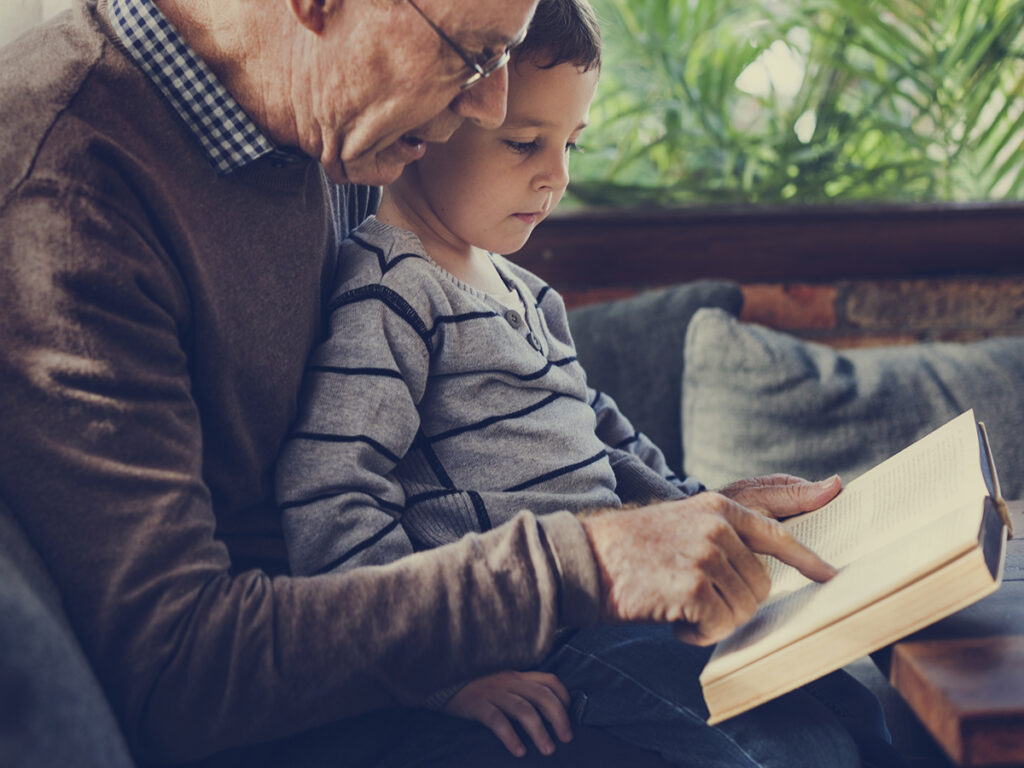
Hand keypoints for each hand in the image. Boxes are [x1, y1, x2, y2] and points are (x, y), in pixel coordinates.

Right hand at [442, 670, 572, 756]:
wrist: (439, 682)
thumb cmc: (475, 689)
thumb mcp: (500, 684)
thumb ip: (519, 692)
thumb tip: (544, 715)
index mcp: (517, 676)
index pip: (549, 680)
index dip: (564, 697)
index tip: (570, 715)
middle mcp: (508, 681)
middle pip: (541, 695)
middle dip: (558, 717)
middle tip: (566, 739)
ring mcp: (492, 692)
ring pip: (523, 709)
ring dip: (539, 730)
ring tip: (548, 750)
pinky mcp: (477, 705)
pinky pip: (497, 720)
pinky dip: (510, 736)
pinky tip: (519, 751)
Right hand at [579, 481, 839, 645]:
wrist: (584, 559)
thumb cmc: (632, 548)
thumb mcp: (682, 521)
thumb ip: (725, 531)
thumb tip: (768, 561)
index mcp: (718, 506)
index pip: (777, 533)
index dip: (807, 559)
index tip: (829, 576)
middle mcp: (717, 527)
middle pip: (760, 585)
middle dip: (733, 603)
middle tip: (694, 599)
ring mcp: (706, 556)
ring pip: (742, 610)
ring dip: (712, 620)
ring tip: (678, 606)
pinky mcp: (693, 587)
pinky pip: (718, 626)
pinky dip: (697, 635)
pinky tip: (672, 621)